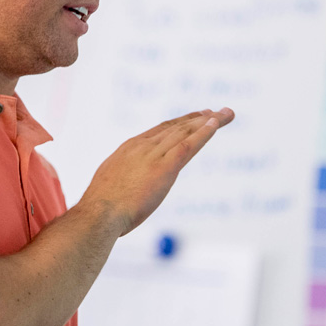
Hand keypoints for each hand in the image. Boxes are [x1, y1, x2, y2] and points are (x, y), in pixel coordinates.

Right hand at [80, 108, 234, 235]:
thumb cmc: (101, 208)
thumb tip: (125, 188)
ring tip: (226, 113)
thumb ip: (123, 181)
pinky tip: (216, 123)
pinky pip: (189, 144)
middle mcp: (143, 146)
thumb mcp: (110, 185)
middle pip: (177, 126)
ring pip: (186, 131)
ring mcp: (154, 155)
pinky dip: (204, 132)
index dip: (180, 122)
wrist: (99, 213)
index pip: (160, 130)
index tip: (196, 117)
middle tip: (218, 112)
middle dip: (199, 118)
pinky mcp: (165, 167)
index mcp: (129, 148)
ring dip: (209, 121)